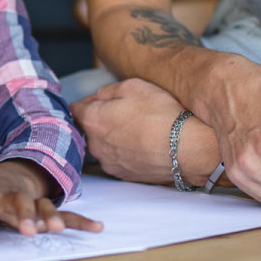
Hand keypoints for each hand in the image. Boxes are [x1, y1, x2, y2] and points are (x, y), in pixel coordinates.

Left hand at [0, 160, 101, 248]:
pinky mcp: (48, 207)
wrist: (8, 173)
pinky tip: (97, 227)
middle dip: (23, 216)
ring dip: (51, 216)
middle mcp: (13, 196)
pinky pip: (67, 213)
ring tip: (55, 228)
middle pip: (19, 203)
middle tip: (28, 232)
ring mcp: (33, 200)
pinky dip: (82, 221)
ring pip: (44, 206)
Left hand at [72, 78, 196, 183]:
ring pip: (102, 145)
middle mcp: (95, 145)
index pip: (74, 109)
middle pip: (88, 129)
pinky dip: (125, 152)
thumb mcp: (133, 86)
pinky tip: (142, 145)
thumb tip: (98, 98)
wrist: (187, 149)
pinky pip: (117, 159)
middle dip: (100, 120)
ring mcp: (109, 163)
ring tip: (137, 130)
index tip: (101, 100)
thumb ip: (107, 91)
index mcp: (92, 120)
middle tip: (124, 113)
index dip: (88, 102)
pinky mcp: (124, 175)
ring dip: (113, 137)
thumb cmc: (160, 114)